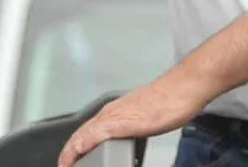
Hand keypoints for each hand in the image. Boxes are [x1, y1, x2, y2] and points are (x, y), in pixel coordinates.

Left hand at [57, 78, 207, 166]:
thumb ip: (134, 125)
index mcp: (116, 111)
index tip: (71, 160)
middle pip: (80, 133)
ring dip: (71, 152)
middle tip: (64, 166)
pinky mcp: (123, 122)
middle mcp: (112, 111)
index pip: (87, 130)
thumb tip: (131, 136)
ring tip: (65, 165)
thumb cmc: (171, 100)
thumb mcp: (147, 116)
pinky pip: (96, 134)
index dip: (75, 147)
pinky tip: (77, 152)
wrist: (183, 88)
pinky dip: (84, 144)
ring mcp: (116, 116)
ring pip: (83, 134)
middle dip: (69, 152)